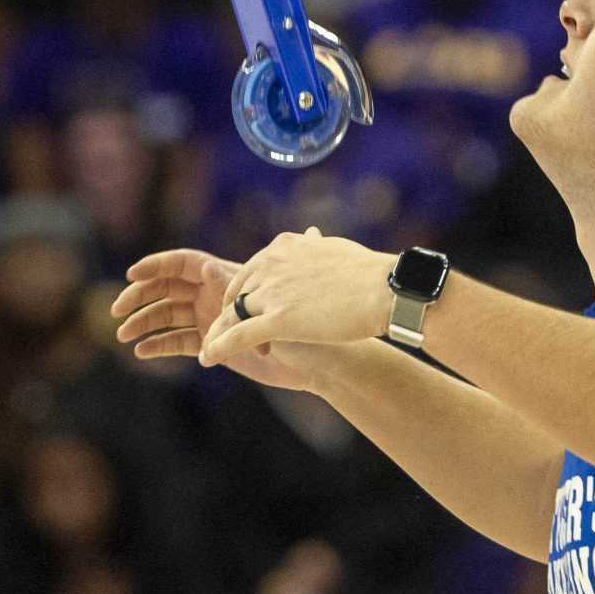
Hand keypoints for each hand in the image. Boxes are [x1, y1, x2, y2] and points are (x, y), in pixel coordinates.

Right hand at [114, 249, 316, 391]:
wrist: (320, 358)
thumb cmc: (302, 321)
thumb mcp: (269, 299)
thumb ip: (235, 285)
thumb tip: (208, 267)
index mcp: (225, 274)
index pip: (183, 263)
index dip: (156, 266)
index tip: (132, 274)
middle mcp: (214, 293)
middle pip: (167, 289)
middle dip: (140, 297)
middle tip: (117, 312)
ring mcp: (212, 318)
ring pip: (169, 316)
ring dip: (145, 323)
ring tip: (123, 336)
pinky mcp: (214, 345)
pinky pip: (181, 342)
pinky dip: (160, 345)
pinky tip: (142, 352)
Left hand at [202, 231, 393, 366]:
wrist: (385, 289)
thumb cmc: (369, 273)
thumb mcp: (334, 249)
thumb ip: (314, 246)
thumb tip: (311, 234)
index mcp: (284, 246)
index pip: (249, 271)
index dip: (244, 293)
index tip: (243, 307)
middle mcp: (271, 264)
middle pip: (236, 292)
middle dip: (229, 314)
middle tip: (226, 332)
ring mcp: (273, 292)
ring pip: (233, 314)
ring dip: (221, 333)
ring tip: (210, 351)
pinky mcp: (278, 319)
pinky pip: (239, 335)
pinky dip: (220, 347)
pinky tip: (209, 359)